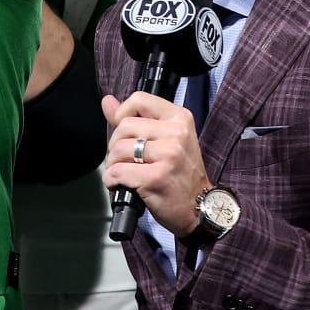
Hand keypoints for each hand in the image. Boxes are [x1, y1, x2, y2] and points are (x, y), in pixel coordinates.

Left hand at [101, 91, 212, 237]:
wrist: (201, 210)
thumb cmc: (181, 175)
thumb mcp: (166, 140)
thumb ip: (135, 119)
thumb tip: (108, 101)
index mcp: (180, 119)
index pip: (139, 99)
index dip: (123, 113)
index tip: (124, 130)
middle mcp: (176, 134)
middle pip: (124, 126)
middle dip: (116, 145)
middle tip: (127, 159)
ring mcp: (168, 156)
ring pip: (118, 149)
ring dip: (113, 164)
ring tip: (126, 172)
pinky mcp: (155, 177)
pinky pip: (117, 172)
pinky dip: (112, 180)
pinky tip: (122, 184)